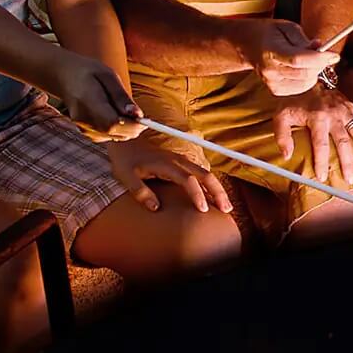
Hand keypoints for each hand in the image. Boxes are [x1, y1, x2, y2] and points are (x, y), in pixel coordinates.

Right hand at [55, 53, 142, 137]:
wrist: (64, 76)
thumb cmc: (88, 72)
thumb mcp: (108, 76)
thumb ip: (122, 97)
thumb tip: (138, 114)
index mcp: (88, 101)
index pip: (112, 123)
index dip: (132, 125)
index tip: (145, 120)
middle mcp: (82, 118)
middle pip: (114, 133)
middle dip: (133, 128)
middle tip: (141, 116)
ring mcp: (82, 126)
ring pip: (113, 137)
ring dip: (126, 128)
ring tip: (125, 111)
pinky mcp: (85, 131)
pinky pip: (108, 136)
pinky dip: (118, 130)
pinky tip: (117, 116)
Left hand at [107, 138, 232, 212]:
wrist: (125, 141)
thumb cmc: (125, 160)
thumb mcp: (126, 177)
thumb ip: (140, 192)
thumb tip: (156, 208)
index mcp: (167, 164)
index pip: (188, 180)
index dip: (198, 195)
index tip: (203, 210)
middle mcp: (178, 161)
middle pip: (205, 175)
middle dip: (218, 191)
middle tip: (226, 209)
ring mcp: (181, 160)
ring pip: (206, 173)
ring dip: (217, 188)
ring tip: (225, 205)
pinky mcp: (181, 162)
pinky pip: (200, 173)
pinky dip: (210, 184)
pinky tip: (212, 195)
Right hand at [249, 19, 338, 96]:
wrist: (246, 45)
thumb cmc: (268, 33)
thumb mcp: (287, 27)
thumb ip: (304, 39)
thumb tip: (320, 48)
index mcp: (271, 51)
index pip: (298, 59)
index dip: (320, 58)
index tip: (334, 55)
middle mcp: (270, 70)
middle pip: (305, 74)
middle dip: (320, 64)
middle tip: (323, 54)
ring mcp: (271, 83)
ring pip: (306, 83)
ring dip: (314, 71)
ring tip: (307, 59)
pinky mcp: (275, 91)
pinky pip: (301, 88)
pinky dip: (307, 79)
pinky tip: (301, 69)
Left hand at [273, 86, 352, 186]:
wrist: (304, 79)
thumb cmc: (292, 101)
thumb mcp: (280, 117)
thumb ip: (282, 136)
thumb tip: (287, 156)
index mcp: (316, 117)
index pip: (321, 144)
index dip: (322, 161)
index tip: (323, 177)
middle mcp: (334, 114)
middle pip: (344, 142)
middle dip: (347, 162)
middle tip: (350, 179)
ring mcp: (345, 109)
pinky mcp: (352, 106)